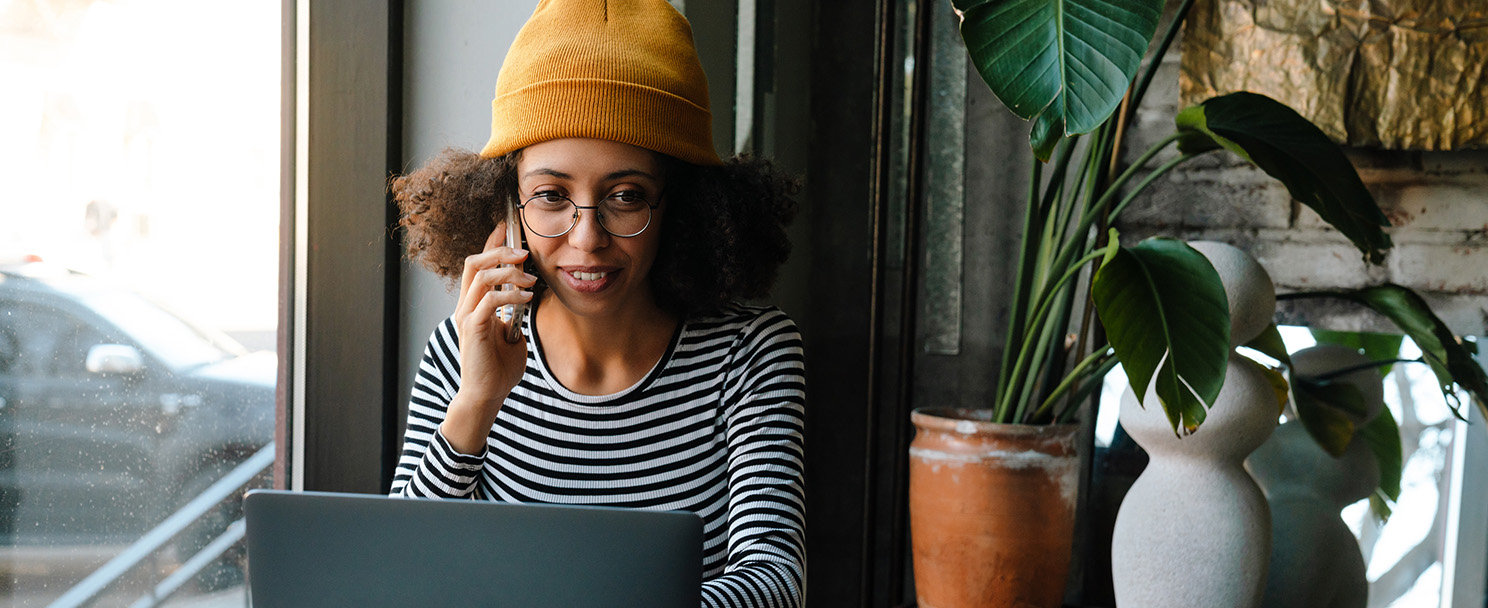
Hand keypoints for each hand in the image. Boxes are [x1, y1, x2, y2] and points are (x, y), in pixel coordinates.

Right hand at [442, 222, 535, 453]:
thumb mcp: (512, 333)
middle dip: (500, 250)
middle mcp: (466, 306)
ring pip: (480, 275)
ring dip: (508, 271)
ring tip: (530, 279)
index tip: (508, 227)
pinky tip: (527, 297)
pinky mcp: (472, 328)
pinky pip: (489, 300)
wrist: (487, 395)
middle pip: (475, 261)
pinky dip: (510, 294)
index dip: (491, 242)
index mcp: (473, 304)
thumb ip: (515, 313)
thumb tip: (527, 295)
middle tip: (524, 252)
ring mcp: (466, 316)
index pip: (478, 264)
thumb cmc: (498, 368)